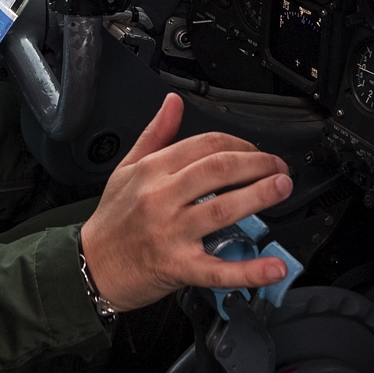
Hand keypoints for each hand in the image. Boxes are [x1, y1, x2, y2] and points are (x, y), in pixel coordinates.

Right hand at [79, 94, 293, 312]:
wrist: (92, 267)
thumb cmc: (111, 221)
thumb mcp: (126, 169)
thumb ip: (155, 134)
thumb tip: (173, 103)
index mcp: (153, 171)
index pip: (204, 144)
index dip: (239, 144)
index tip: (255, 152)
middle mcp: (162, 198)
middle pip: (218, 169)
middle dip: (257, 164)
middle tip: (278, 168)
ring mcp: (171, 233)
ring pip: (223, 208)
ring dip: (260, 195)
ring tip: (281, 189)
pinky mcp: (178, 267)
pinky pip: (217, 268)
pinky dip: (249, 269)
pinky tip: (273, 266)